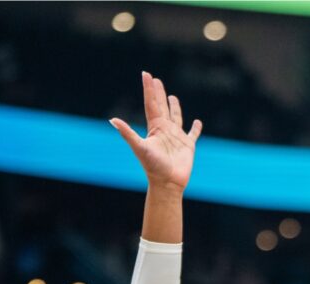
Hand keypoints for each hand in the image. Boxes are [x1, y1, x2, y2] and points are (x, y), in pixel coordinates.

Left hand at [110, 72, 202, 190]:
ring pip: (176, 117)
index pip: (151, 104)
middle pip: (161, 107)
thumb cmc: (153, 166)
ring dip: (174, 107)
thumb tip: (112, 120)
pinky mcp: (188, 146)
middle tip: (156, 79)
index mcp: (154, 128)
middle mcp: (165, 130)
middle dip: (159, 93)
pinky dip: (196, 128)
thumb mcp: (139, 148)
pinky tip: (197, 122)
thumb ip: (127, 133)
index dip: (149, 89)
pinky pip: (193, 134)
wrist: (167, 183)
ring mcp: (176, 137)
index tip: (146, 74)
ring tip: (172, 97)